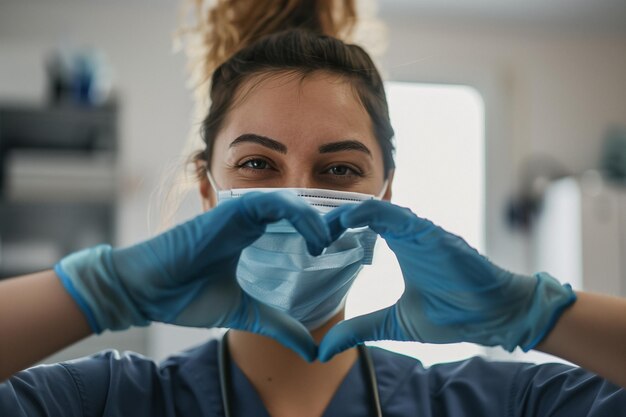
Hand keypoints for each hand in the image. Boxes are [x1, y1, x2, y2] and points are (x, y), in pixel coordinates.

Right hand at [55, 191, 330, 360]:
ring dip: (314, 219)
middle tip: (349, 241)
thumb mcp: (244, 313)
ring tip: (327, 244)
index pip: (294, 225)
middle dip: (325, 221)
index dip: (320, 233)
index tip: (342, 252)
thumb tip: (311, 349)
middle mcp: (247, 221)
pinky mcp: (228, 213)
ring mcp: (237, 214)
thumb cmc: (186, 296)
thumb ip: (277, 325)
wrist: (145, 291)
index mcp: (250, 237)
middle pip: (297, 210)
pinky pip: (271, 203)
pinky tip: (312, 239)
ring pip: (288, 201)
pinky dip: (296, 215)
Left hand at [319, 200, 575, 360]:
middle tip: (304, 233)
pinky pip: (393, 214)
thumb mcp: (396, 323)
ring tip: (319, 229)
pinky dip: (367, 213)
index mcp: (398, 243)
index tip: (309, 244)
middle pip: (358, 211)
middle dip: (329, 219)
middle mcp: (405, 231)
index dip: (331, 229)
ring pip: (372, 207)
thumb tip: (324, 349)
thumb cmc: (454, 314)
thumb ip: (361, 328)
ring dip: (342, 215)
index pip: (357, 224)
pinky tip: (345, 221)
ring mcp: (417, 229)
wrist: (495, 315)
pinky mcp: (429, 232)